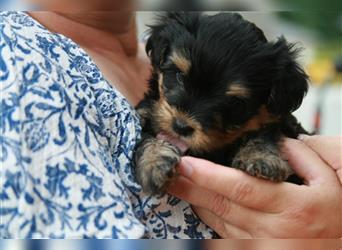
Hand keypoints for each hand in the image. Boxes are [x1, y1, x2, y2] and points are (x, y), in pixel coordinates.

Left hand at [168, 138, 341, 237]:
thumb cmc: (338, 214)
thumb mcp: (334, 180)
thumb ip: (306, 157)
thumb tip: (278, 143)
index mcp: (293, 207)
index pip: (242, 187)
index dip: (209, 176)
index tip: (185, 163)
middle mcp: (274, 230)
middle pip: (222, 206)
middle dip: (190, 189)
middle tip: (167, 175)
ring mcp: (264, 247)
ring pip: (220, 223)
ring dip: (196, 204)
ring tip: (176, 186)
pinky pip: (226, 237)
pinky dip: (209, 221)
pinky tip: (198, 207)